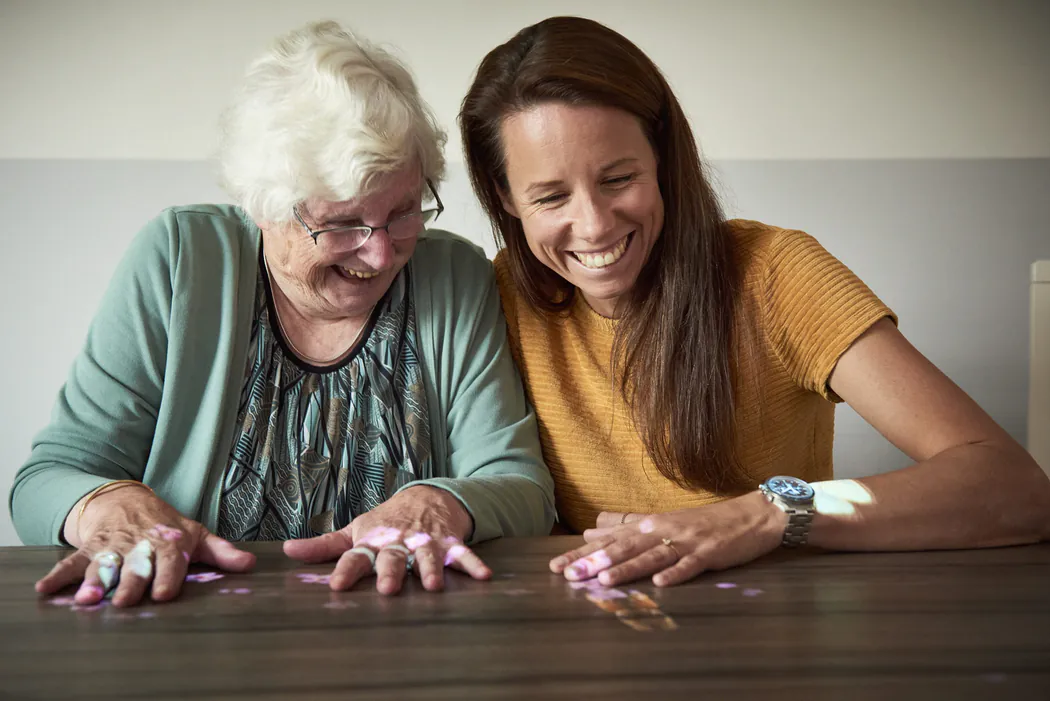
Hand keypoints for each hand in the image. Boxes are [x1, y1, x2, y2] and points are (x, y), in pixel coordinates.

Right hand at [37, 484, 255, 606]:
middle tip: (125, 601)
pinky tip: (45, 590)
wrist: (125, 498)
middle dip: (130, 583)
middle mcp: (140, 544)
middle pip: (135, 566)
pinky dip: (58, 575)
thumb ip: (221, 553)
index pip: (170, 561)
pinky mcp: (88, 548)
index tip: (164, 594)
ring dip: (94, 582)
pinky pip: (71, 561)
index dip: (167, 577)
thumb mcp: (196, 535)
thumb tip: (250, 565)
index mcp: (168, 542)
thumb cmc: (165, 525)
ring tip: (87, 599)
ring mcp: (112, 546)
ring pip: (103, 565)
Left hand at [283, 485, 490, 594]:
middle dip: (390, 570)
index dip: (346, 571)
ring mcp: (426, 542)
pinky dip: (474, 564)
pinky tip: (485, 576)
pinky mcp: (450, 542)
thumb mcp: (356, 529)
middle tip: (387, 588)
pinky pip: (463, 554)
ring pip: (427, 556)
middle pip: (393, 557)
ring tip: (432, 586)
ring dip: (430, 569)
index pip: (356, 557)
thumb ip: (323, 546)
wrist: (428, 496)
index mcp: (373, 541)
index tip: (337, 586)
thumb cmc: (387, 520)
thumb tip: (286, 551)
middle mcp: (399, 542)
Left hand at [549, 492, 786, 586]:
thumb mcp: (662, 522)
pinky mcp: (710, 553)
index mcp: (649, 525)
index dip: (582, 553)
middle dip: (595, 561)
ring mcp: (686, 541)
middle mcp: (662, 530)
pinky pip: (690, 564)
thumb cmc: (703, 523)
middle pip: (624, 547)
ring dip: (628, 567)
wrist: (751, 515)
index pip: (609, 540)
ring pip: (652, 555)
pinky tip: (662, 584)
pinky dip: (676, 573)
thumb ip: (626, 528)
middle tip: (570, 575)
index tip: (556, 565)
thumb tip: (590, 532)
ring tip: (605, 578)